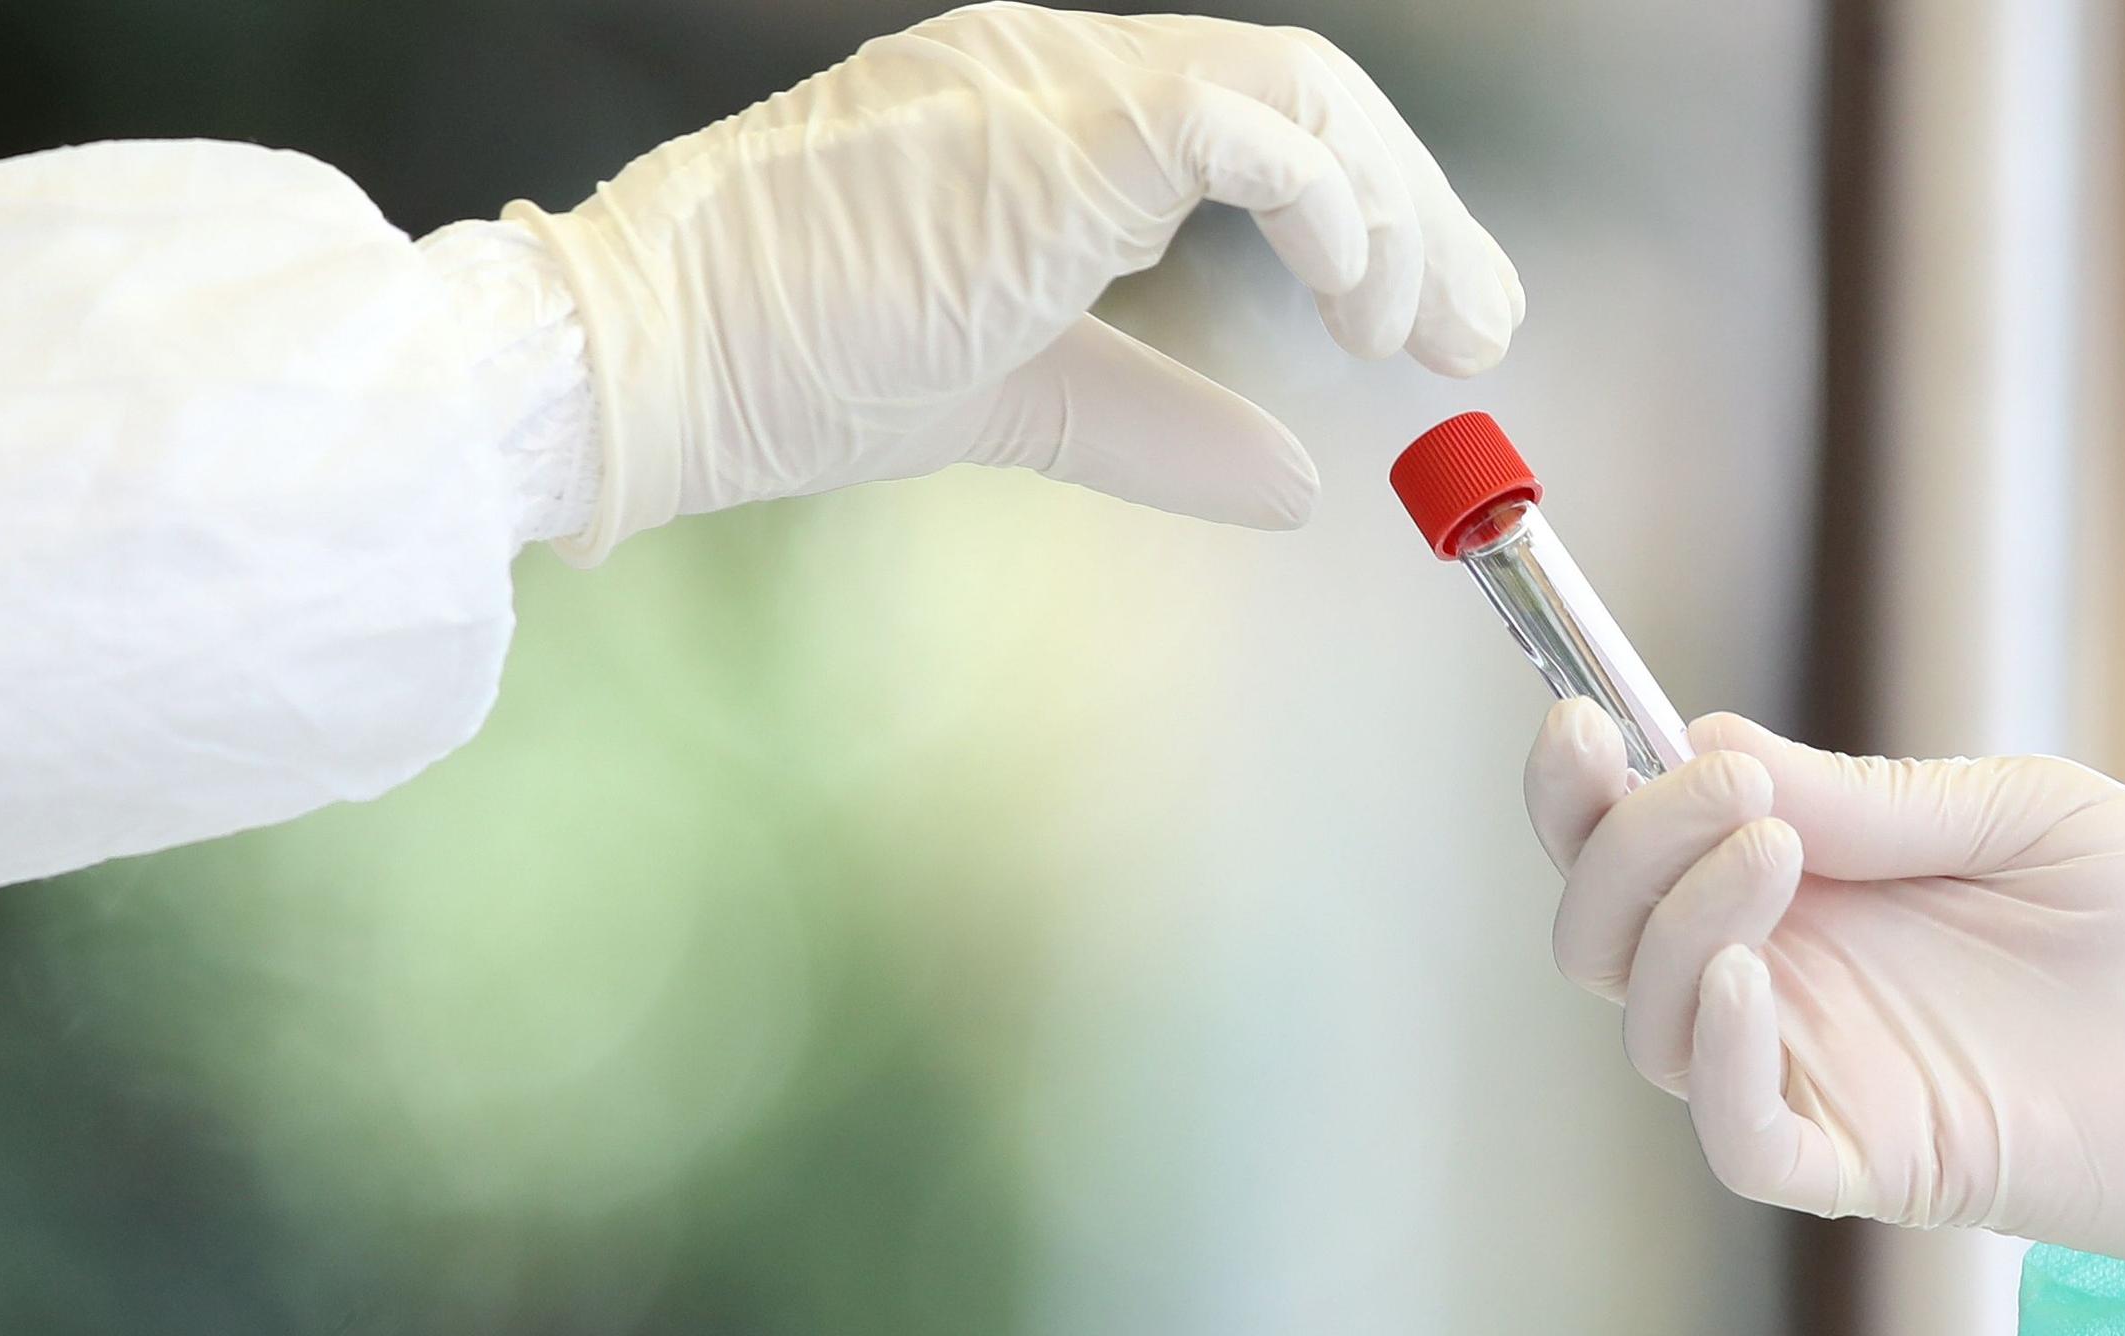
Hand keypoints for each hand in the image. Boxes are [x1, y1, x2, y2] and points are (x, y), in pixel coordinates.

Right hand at [511, 6, 1523, 558]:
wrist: (644, 366)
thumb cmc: (786, 372)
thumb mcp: (1023, 402)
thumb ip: (1161, 428)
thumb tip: (1297, 484)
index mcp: (1044, 111)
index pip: (1259, 119)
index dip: (1373, 212)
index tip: (1432, 321)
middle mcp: (1053, 63)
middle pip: (1304, 91)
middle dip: (1418, 212)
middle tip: (1480, 330)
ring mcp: (1049, 81)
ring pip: (1298, 92)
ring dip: (1396, 213)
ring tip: (1432, 328)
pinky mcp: (1047, 134)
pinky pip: (1245, 128)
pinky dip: (1328, 210)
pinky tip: (1353, 303)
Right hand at [1525, 706, 2124, 1335]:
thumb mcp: (2031, 813)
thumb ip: (1875, 798)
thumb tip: (1706, 745)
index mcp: (1823, 884)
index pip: (1642, 840)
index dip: (1582, 787)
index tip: (1583, 719)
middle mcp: (1802, 982)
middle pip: (1608, 931)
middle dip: (1617, 846)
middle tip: (1724, 791)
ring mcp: (1833, 1076)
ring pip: (1649, 1025)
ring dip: (1677, 924)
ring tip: (1775, 851)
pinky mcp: (1882, 1166)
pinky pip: (1742, 1138)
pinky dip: (1719, 1060)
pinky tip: (1758, 980)